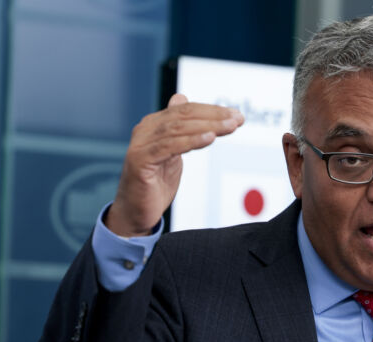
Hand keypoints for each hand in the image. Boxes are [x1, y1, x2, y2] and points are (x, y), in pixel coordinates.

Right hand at [106, 93, 243, 236]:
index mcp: (154, 125)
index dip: (212, 110)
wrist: (136, 212)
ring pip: (178, 129)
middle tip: (237, 119)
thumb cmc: (154, 184)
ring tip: (229, 127)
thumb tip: (181, 98)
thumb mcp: (172, 152)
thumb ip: (179, 129)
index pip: (186, 110)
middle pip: (183, 116)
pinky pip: (170, 147)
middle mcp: (145, 130)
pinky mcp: (140, 161)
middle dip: (213, 116)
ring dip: (207, 126)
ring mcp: (141, 144)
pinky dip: (191, 141)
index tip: (236, 115)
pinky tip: (209, 138)